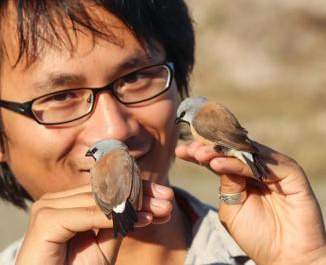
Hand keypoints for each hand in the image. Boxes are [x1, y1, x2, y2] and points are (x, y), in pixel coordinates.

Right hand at [16, 181, 173, 264]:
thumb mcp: (102, 247)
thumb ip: (116, 223)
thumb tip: (140, 206)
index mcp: (67, 203)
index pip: (108, 189)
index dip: (138, 190)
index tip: (166, 196)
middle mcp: (56, 201)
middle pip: (106, 192)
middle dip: (141, 196)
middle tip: (169, 200)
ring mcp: (48, 208)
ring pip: (99, 201)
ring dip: (134, 205)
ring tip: (161, 210)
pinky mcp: (45, 221)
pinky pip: (87, 215)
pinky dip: (115, 217)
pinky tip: (142, 220)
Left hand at [175, 141, 325, 264]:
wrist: (287, 256)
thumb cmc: (258, 236)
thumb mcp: (232, 209)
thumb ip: (227, 186)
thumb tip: (217, 161)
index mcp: (245, 177)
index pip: (222, 158)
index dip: (202, 153)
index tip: (180, 150)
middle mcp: (261, 168)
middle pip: (234, 151)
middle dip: (210, 148)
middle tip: (190, 149)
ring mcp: (276, 168)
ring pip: (246, 153)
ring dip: (221, 152)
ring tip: (199, 154)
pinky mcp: (291, 173)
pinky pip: (263, 163)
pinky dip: (239, 163)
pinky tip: (218, 165)